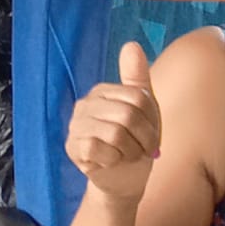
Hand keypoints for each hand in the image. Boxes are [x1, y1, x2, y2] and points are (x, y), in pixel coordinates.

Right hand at [65, 42, 161, 203]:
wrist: (123, 180)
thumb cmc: (134, 144)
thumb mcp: (145, 111)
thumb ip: (137, 79)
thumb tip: (131, 44)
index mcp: (102, 92)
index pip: (137, 98)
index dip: (151, 121)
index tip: (151, 136)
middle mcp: (85, 104)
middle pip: (128, 115)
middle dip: (143, 139)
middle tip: (141, 150)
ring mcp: (75, 125)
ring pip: (115, 133)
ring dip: (130, 152)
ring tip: (127, 156)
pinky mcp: (72, 147)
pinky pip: (98, 148)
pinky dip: (113, 160)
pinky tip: (111, 162)